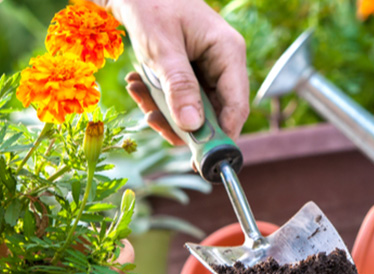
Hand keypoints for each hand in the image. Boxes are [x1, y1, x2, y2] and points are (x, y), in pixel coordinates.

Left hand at [109, 0, 248, 143]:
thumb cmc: (152, 6)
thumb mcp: (163, 50)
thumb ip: (180, 88)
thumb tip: (193, 127)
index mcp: (229, 53)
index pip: (236, 105)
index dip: (221, 135)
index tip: (199, 159)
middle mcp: (223, 64)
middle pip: (214, 112)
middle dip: (180, 121)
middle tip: (150, 119)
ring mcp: (207, 69)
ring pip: (193, 109)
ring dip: (162, 108)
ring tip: (137, 90)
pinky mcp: (191, 73)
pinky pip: (180, 98)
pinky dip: (157, 97)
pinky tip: (137, 83)